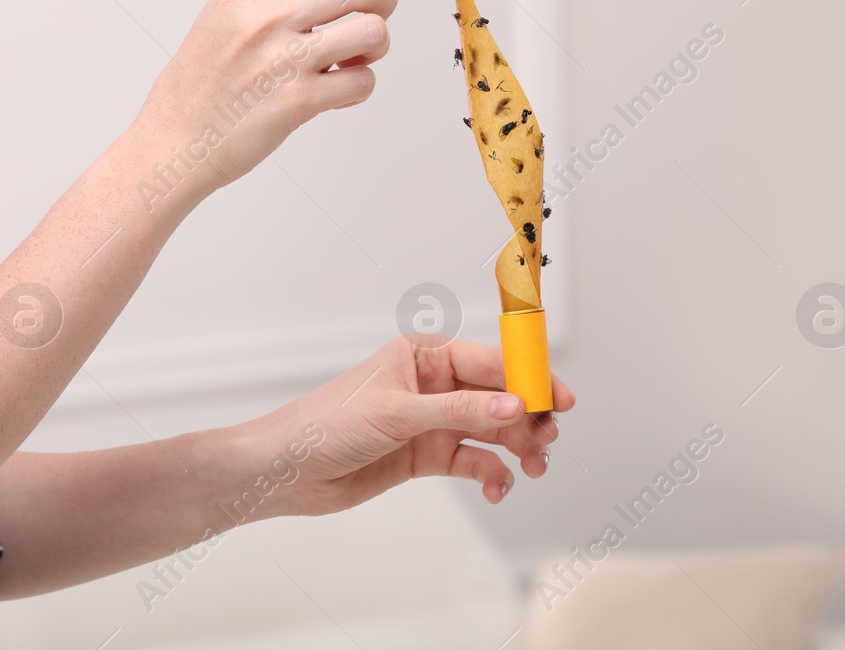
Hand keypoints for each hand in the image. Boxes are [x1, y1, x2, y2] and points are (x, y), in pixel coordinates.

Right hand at [129, 0, 437, 194]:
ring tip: (349, 58)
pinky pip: (363, 83)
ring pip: (372, 30)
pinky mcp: (295, 103)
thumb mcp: (230, 11)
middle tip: (365, 21)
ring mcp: (280, 60)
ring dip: (375, 46)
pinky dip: (359, 87)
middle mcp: (263, 17)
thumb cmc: (204, 77)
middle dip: (382, 2)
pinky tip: (334, 90)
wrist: (172, 143)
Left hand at [246, 338, 575, 511]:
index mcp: (425, 356)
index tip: (558, 399)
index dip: (528, 379)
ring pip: (490, 431)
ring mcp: (431, 422)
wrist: (286, 471)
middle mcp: (433, 385)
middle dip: (527, 418)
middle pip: (498, 398)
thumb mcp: (398, 413)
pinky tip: (497, 487)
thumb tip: (514, 405)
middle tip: (548, 440)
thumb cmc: (326, 424)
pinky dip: (491, 474)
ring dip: (515, 449)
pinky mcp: (426, 456)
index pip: (490, 362)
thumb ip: (460, 411)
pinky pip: (472, 462)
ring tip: (533, 468)